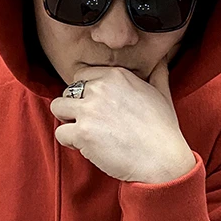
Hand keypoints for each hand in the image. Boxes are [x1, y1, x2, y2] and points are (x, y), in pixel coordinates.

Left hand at [49, 54, 195, 183]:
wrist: (162, 159)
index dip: (85, 92)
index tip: (95, 106)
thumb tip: (161, 60)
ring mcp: (90, 110)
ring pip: (57, 107)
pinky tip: (85, 147)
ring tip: (82, 132)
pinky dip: (69, 142)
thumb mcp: (162, 94)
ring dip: (66, 120)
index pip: (82, 75)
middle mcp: (101, 88)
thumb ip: (158, 74)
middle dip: (75, 106)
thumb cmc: (163, 130)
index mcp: (116, 76)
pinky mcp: (83, 133)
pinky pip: (60, 133)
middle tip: (90, 122)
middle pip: (68, 90)